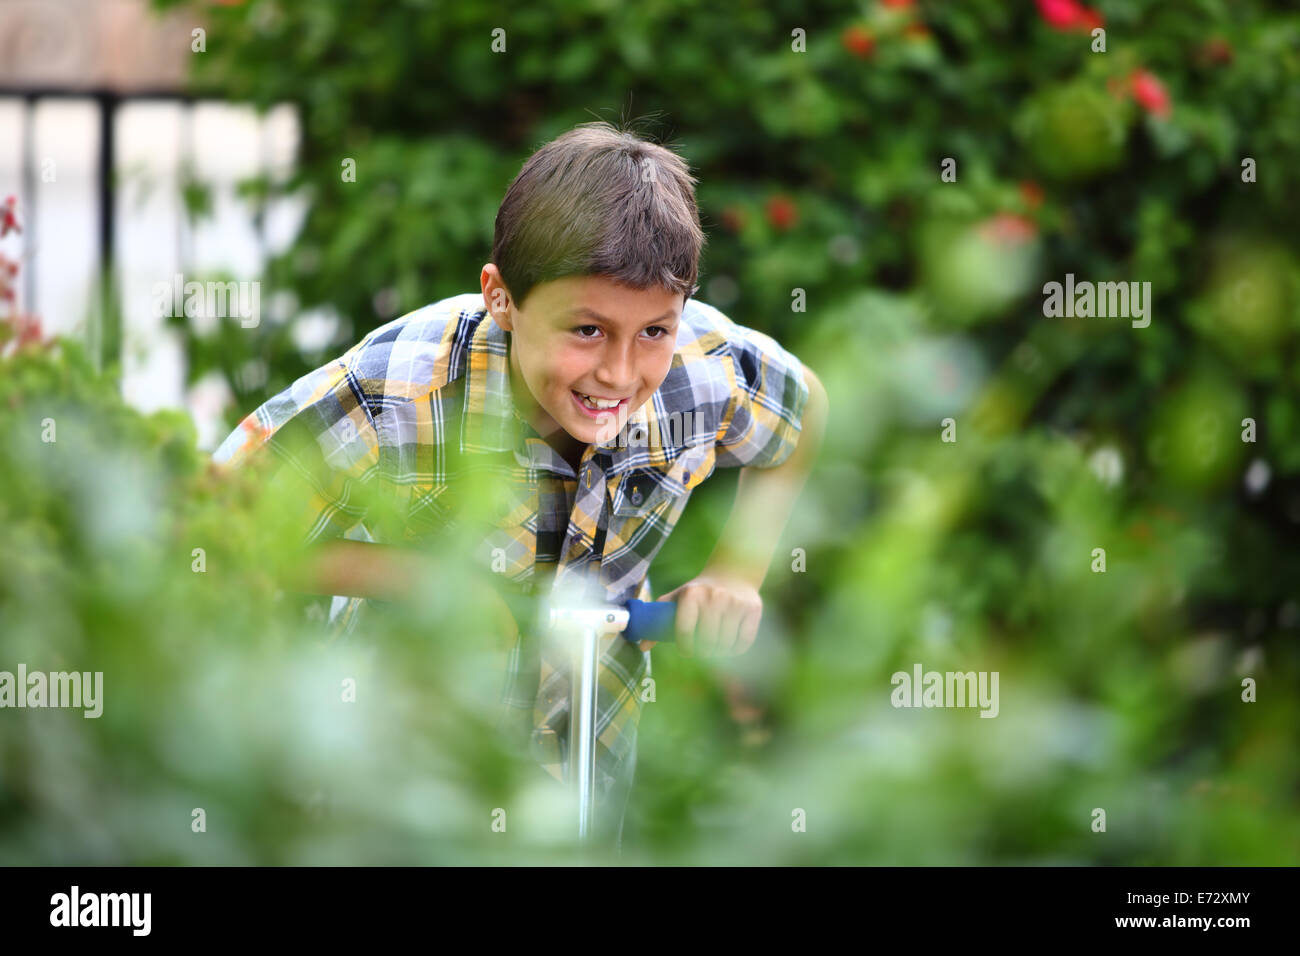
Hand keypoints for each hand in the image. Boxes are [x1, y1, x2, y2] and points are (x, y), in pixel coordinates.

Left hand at [642, 571, 761, 656]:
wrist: (733, 574)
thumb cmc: (699, 592)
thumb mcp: (677, 598)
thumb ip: (658, 620)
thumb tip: (642, 646)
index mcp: (691, 594)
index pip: (685, 631)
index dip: (685, 647)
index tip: (686, 651)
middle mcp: (714, 597)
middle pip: (707, 641)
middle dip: (703, 652)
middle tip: (701, 651)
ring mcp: (735, 603)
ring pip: (726, 644)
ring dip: (720, 652)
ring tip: (715, 647)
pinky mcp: (752, 610)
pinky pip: (744, 642)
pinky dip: (736, 650)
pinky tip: (730, 644)